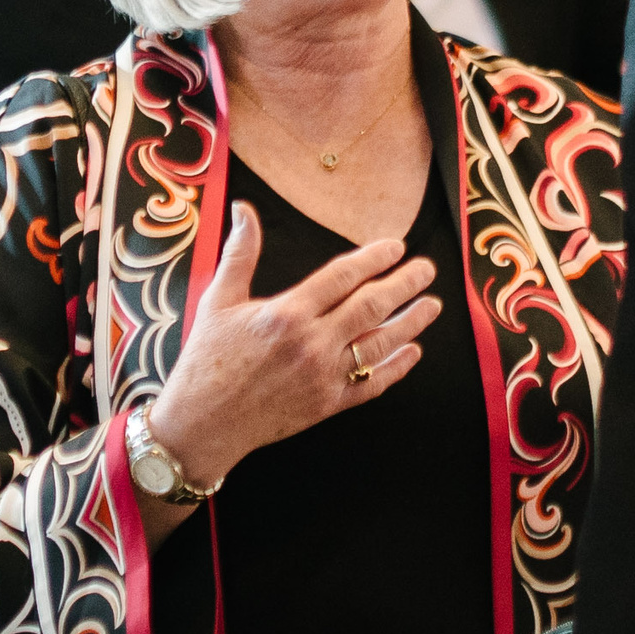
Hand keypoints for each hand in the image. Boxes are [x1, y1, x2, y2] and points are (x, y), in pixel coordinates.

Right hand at [142, 201, 438, 504]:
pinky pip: (372, 384)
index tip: (396, 247)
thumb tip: (244, 209)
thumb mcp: (218, 300)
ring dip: (411, 323)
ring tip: (432, 305)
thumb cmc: (206, 360)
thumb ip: (240, 253)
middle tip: (427, 269)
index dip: (374, 258)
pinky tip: (412, 351)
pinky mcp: (328, 405)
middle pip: (371, 306)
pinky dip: (397, 367)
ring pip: (380, 344)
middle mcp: (311, 343)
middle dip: (405, 284)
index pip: (343, 276)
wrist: (202, 424)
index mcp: (286, 313)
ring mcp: (323, 376)